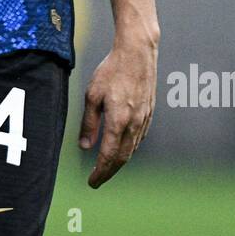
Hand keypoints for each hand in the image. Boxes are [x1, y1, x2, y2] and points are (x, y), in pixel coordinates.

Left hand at [78, 38, 156, 187]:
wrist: (138, 53)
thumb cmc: (111, 70)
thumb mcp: (92, 96)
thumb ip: (89, 123)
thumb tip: (85, 147)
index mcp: (118, 121)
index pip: (108, 156)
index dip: (99, 172)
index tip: (91, 182)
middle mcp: (134, 124)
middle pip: (122, 158)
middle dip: (109, 172)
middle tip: (97, 180)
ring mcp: (144, 118)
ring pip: (132, 149)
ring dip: (119, 162)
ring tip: (107, 167)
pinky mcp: (149, 112)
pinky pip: (139, 138)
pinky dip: (129, 149)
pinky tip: (122, 148)